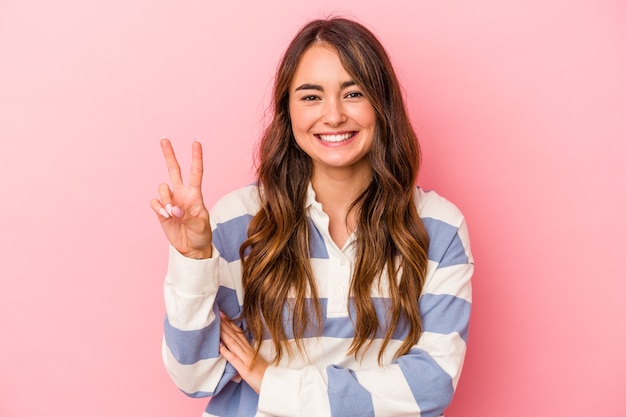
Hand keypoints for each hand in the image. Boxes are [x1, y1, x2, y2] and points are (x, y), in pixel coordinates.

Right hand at [150, 138, 211, 258]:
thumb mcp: (201, 225)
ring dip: (165, 198)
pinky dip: (158, 207)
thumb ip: (188, 216)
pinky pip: (154, 202)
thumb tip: (173, 208)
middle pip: (174, 170)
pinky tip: (166, 216)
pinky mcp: (161, 211)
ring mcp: (170, 201)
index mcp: (195, 194)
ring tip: (172, 213)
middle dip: (169, 155)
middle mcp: (182, 194)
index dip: (196, 157)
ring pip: (162, 188)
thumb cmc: (201, 235)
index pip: (196, 172)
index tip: (196, 142)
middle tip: (164, 139)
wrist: (192, 249)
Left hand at [219, 312, 267, 393]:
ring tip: (217, 324)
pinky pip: (234, 359)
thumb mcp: (255, 364)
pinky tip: (219, 346)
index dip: (232, 324)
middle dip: (226, 324)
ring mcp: (246, 360)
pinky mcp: (244, 369)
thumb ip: (247, 358)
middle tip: (219, 313)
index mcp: (250, 350)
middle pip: (235, 336)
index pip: (239, 335)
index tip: (225, 316)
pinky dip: (226, 352)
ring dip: (225, 333)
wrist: (275, 384)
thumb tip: (239, 355)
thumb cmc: (265, 377)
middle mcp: (248, 352)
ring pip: (234, 344)